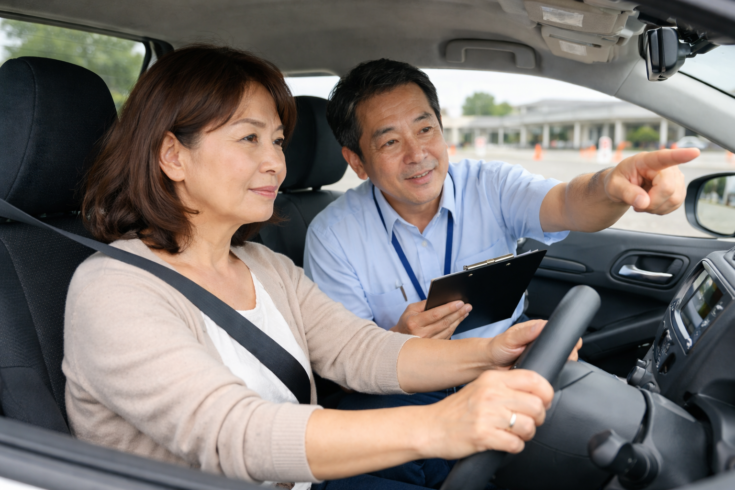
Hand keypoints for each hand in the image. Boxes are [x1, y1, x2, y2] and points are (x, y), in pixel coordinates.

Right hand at [391, 300, 471, 338]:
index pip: (435, 314)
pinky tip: (459, 320)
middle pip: (444, 323)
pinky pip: (447, 336)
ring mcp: (427, 343)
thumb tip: (441, 299)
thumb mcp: (411, 309)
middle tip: (467, 306)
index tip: (460, 302)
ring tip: (466, 312)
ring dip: (459, 320)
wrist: (399, 340)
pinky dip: (455, 328)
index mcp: (414, 323)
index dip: (449, 308)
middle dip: (458, 313)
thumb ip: (424, 303)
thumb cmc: (406, 321)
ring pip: (448, 330)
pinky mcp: (433, 349)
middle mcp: (420, 334)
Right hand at [420, 369, 553, 457]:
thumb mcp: (480, 387)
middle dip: (538, 418)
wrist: (431, 427)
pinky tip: (505, 442)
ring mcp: (487, 414)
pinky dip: (515, 447)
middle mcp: (491, 393)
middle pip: (536, 405)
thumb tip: (537, 393)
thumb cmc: (458, 410)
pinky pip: (515, 444)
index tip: (543, 402)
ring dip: (527, 434)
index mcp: (492, 378)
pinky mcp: (483, 435)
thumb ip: (505, 386)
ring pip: (528, 426)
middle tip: (527, 422)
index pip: (534, 379)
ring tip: (515, 434)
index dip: (546, 393)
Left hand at [488, 320, 582, 368]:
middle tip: (559, 357)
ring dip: (560, 363)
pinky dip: (552, 371)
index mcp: (537, 329)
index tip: (570, 343)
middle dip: (566, 352)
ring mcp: (542, 355)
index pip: (558, 329)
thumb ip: (525, 333)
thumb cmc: (498, 347)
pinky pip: (552, 369)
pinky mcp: (541, 366)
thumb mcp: (511, 338)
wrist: (491, 364)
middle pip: (563, 345)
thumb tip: (540, 326)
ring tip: (551, 365)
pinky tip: (548, 372)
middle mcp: (542, 341)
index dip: (566, 336)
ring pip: (560, 358)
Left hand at [604, 148, 697, 213]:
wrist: (623, 186)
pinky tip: (651, 203)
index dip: (680, 155)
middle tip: (637, 202)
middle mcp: (666, 166)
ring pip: (674, 199)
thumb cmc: (618, 182)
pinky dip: (661, 209)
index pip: (665, 157)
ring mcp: (676, 177)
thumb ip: (626, 193)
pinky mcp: (679, 189)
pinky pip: (675, 205)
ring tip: (643, 202)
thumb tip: (643, 202)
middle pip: (668, 189)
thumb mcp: (613, 186)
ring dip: (655, 208)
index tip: (694, 152)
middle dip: (651, 203)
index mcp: (647, 160)